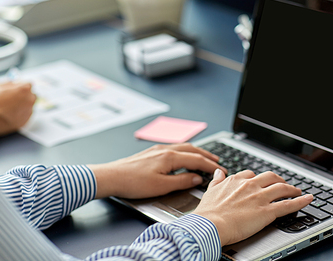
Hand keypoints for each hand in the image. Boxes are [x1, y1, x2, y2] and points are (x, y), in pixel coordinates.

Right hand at [0, 82, 35, 135]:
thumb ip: (10, 84)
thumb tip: (15, 83)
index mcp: (24, 89)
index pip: (28, 84)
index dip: (21, 86)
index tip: (16, 89)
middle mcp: (30, 99)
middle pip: (31, 95)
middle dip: (24, 96)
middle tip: (13, 99)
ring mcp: (29, 111)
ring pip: (29, 105)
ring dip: (23, 105)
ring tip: (10, 108)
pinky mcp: (26, 120)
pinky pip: (26, 114)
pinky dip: (21, 113)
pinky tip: (11, 114)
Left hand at [88, 143, 226, 198]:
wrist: (111, 176)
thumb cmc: (133, 183)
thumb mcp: (161, 186)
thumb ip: (182, 181)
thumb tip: (197, 178)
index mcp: (170, 157)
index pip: (197, 159)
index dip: (210, 165)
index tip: (220, 170)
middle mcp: (165, 149)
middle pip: (192, 149)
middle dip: (206, 155)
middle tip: (217, 161)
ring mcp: (157, 149)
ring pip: (183, 147)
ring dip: (196, 152)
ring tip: (203, 157)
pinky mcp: (151, 152)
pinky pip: (174, 148)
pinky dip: (185, 151)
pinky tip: (183, 157)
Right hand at [193, 169, 313, 245]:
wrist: (210, 224)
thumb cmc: (208, 212)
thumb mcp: (210, 191)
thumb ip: (217, 180)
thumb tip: (219, 172)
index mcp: (237, 181)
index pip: (252, 175)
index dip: (260, 179)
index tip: (263, 182)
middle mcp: (250, 186)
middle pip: (271, 177)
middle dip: (279, 180)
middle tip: (283, 184)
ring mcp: (260, 198)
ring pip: (282, 188)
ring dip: (292, 189)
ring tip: (297, 191)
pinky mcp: (267, 211)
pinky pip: (288, 204)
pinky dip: (301, 201)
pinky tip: (308, 199)